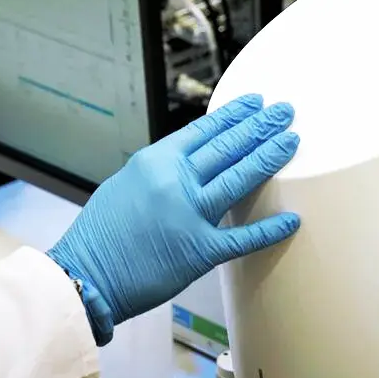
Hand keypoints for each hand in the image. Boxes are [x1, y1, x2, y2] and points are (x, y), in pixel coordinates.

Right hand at [46, 95, 299, 342]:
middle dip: (261, 127)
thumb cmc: (102, 235)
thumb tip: (191, 162)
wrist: (87, 275)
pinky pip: (242, 238)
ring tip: (291, 142)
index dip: (234, 114)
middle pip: (228, 147)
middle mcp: (174, 182)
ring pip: (239, 179)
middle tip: (285, 112)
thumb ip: (160, 171)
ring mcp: (188, 215)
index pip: (204, 129)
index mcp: (154, 161)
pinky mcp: (198, 252)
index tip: (256, 102)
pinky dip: (269, 229)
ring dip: (269, 158)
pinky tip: (292, 219)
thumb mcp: (126, 184)